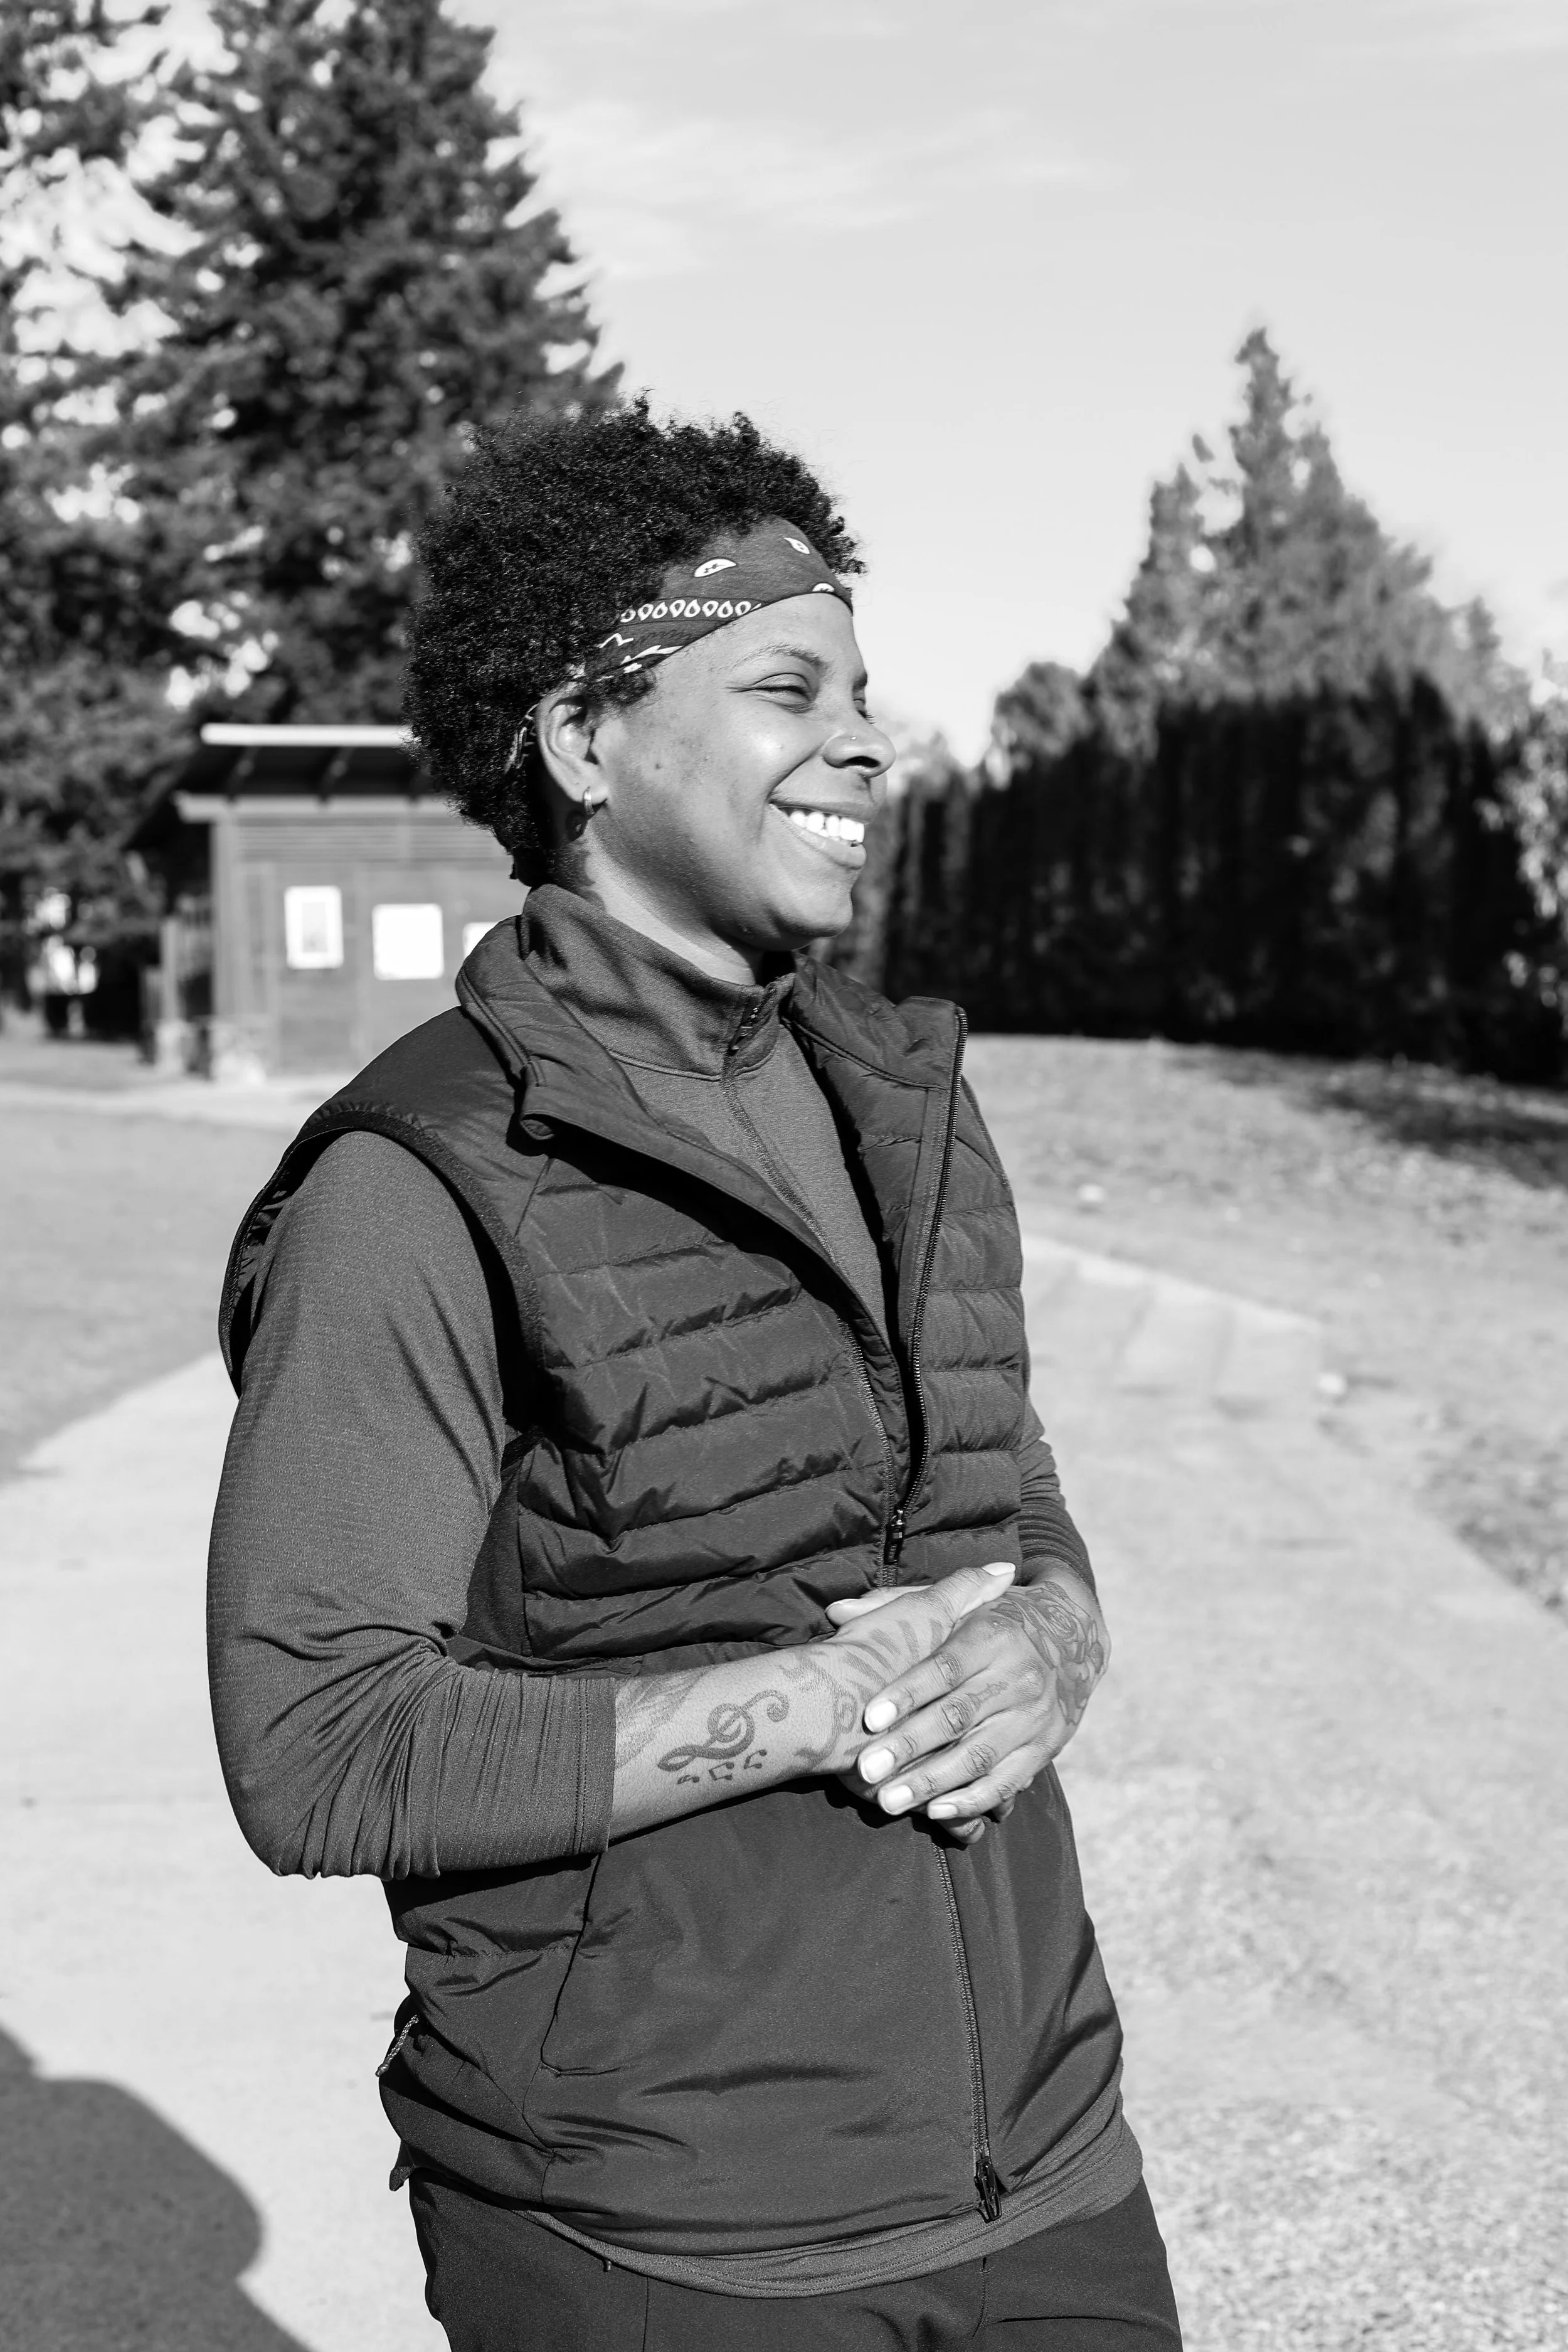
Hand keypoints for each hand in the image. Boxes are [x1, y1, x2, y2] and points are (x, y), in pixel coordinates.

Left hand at [826, 1568, 1108, 1839]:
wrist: (1072, 1638)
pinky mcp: (1045, 1747)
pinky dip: (972, 1799)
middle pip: (957, 1715)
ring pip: (979, 1755)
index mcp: (991, 1635)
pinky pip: (1007, 1781)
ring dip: (931, 1782)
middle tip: (866, 1768)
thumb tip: (836, 1613)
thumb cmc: (993, 1621)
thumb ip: (896, 1606)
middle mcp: (1018, 1675)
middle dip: (909, 1745)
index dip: (906, 1692)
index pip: (943, 1667)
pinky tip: (935, 1811)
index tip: (869, 1716)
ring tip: (889, 1800)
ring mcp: (1034, 1715)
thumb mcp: (955, 1606)